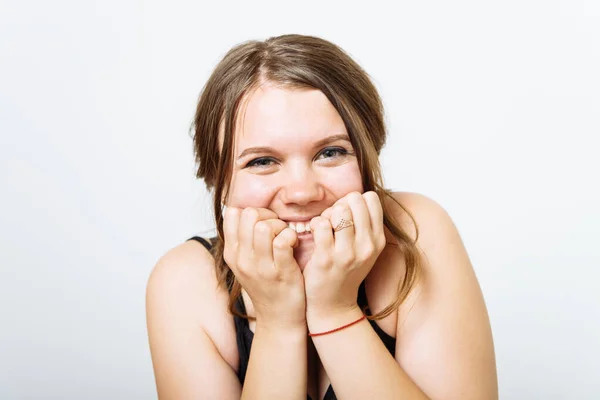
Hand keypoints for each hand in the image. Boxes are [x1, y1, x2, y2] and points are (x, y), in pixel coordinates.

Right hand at [223, 207, 306, 330]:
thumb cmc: (266, 286)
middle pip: (250, 215)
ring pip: (264, 227)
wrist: (279, 317)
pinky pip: (282, 241)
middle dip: (268, 215)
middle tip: (278, 229)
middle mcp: (242, 259)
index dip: (253, 211)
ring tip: (286, 237)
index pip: (233, 214)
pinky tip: (294, 245)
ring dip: (280, 226)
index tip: (264, 222)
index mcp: (232, 253)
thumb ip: (242, 239)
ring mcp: (260, 267)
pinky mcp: (280, 272)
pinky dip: (291, 237)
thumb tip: (243, 210)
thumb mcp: (245, 264)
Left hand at [302, 191, 386, 323]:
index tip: (346, 215)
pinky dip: (314, 224)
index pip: (370, 199)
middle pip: (354, 200)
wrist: (334, 305)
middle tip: (332, 221)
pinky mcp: (326, 259)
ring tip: (323, 228)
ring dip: (327, 215)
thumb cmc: (346, 271)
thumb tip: (352, 197)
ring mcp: (347, 253)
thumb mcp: (365, 249)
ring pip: (339, 211)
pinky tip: (314, 234)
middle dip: (340, 205)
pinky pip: (320, 224)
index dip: (354, 201)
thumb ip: (364, 224)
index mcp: (378, 240)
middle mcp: (367, 245)